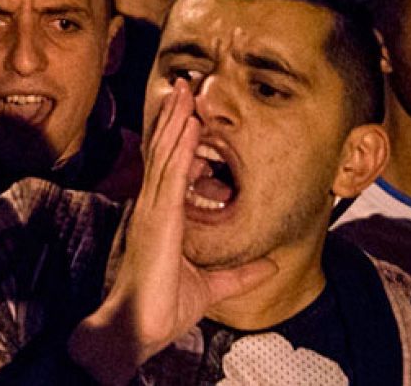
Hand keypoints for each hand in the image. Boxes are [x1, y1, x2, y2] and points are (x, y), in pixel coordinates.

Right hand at [69, 82, 276, 382]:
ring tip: (185, 90)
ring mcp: (152, 208)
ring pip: (164, 153)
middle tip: (185, 83)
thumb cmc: (163, 308)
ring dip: (175, 120)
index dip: (177, 135)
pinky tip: (188, 124)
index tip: (189, 110)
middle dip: (174, 116)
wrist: (138, 327)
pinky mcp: (158, 217)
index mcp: (161, 216)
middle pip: (163, 150)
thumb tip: (272, 265)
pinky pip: (171, 173)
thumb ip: (241, 275)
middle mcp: (153, 205)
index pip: (169, 166)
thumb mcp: (213, 288)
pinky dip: (179, 146)